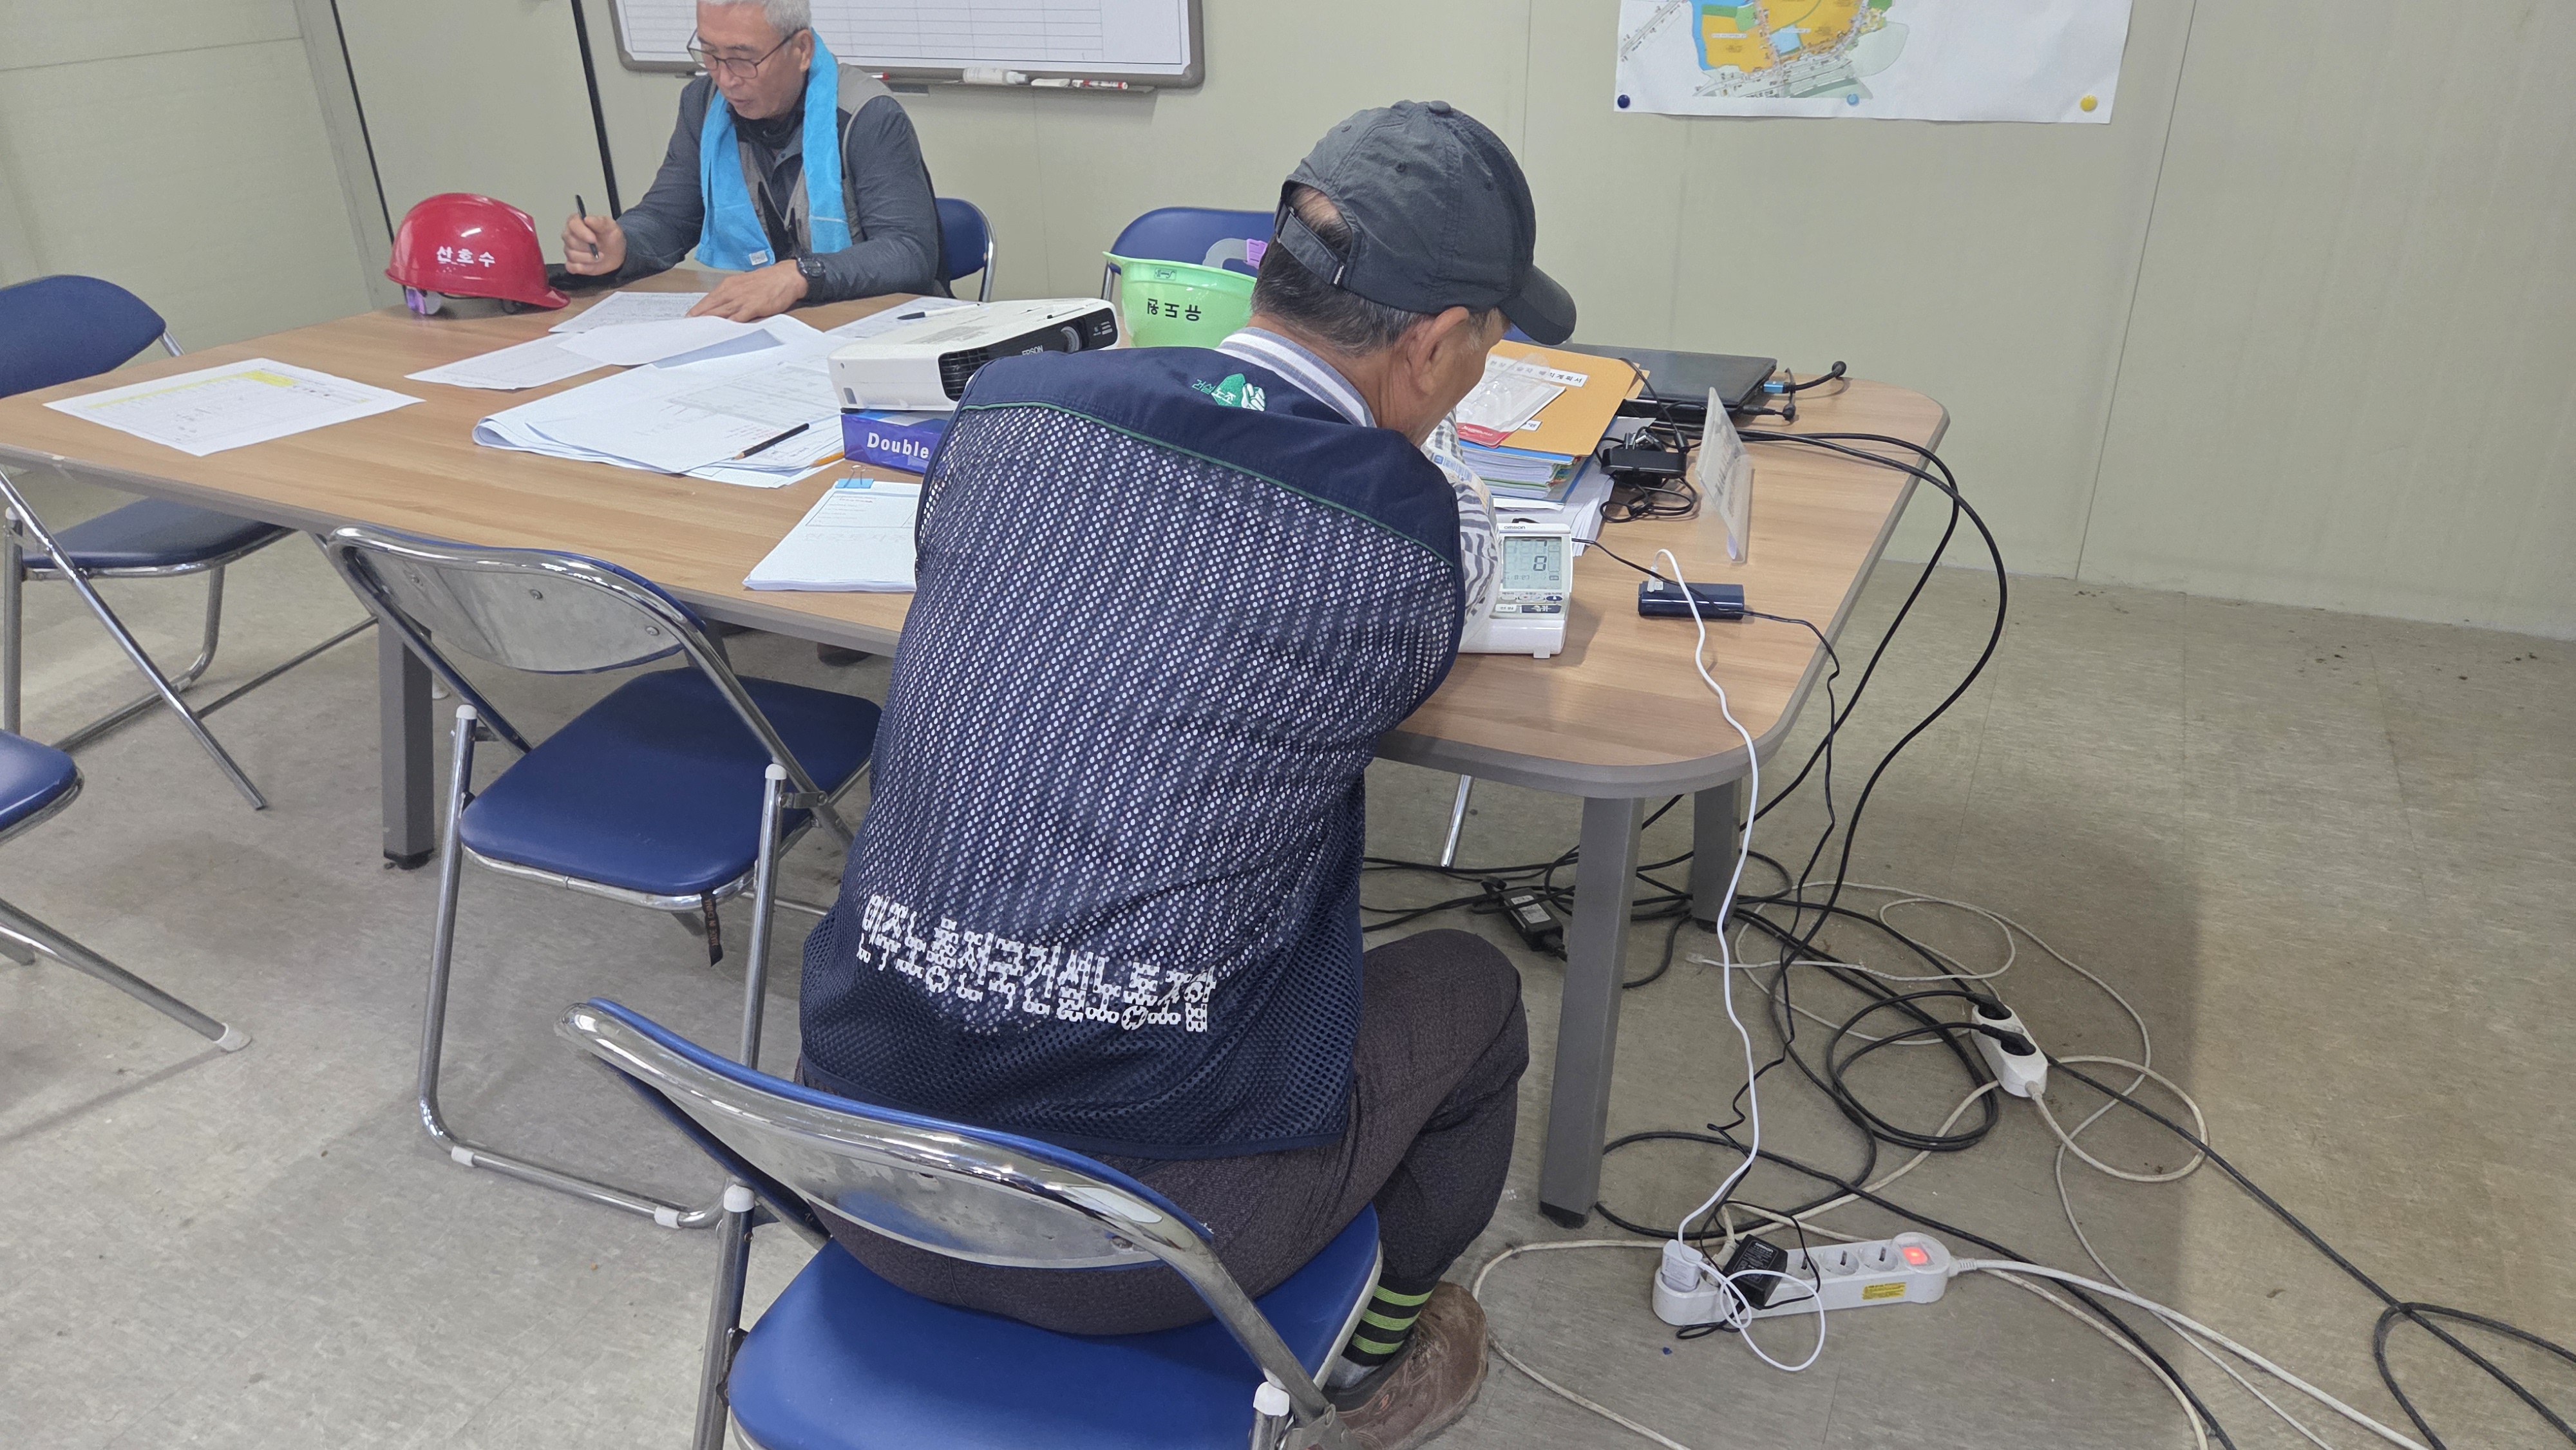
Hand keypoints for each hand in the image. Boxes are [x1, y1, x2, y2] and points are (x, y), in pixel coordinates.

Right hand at [563, 213, 625, 274]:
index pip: (572, 224)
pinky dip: (584, 267)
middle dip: (588, 248)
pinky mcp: (571, 263)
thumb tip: (587, 219)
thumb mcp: (610, 226)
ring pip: (572, 255)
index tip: (593, 239)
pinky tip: (592, 264)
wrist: (616, 253)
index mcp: (577, 222)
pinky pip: (571, 267)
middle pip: (571, 241)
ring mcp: (569, 249)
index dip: (582, 233)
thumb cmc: (611, 237)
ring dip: (589, 258)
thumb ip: (600, 221)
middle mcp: (569, 235)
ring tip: (600, 256)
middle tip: (600, 249)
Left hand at [690, 261, 810, 320]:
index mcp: (729, 285)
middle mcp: (732, 291)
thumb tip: (723, 306)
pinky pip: (737, 318)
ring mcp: (742, 299)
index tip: (688, 319)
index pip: (708, 299)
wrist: (787, 276)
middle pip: (710, 307)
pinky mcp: (753, 307)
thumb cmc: (768, 281)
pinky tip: (721, 332)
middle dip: (698, 318)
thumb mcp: (745, 284)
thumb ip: (733, 294)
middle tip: (687, 328)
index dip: (697, 310)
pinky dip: (728, 325)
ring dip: (709, 323)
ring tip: (699, 332)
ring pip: (720, 313)